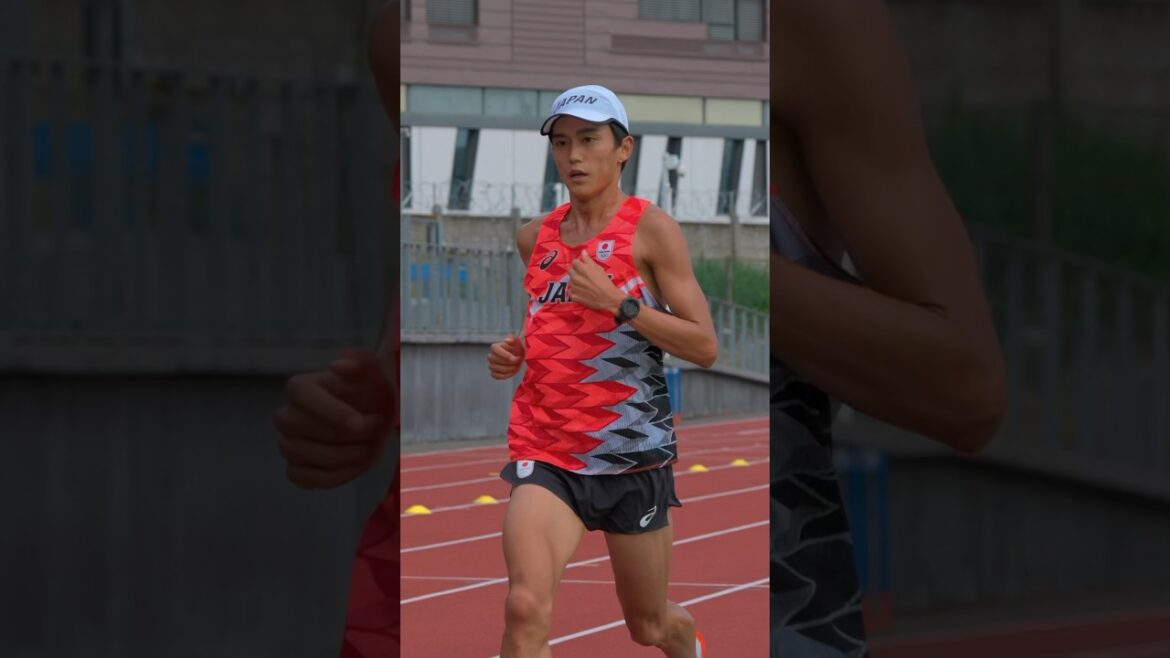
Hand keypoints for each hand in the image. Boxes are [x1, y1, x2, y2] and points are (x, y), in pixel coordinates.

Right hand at [276, 347, 393, 488]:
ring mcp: (287, 443)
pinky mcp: (294, 468)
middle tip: (372, 434)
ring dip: (342, 458)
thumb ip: (360, 365)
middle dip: (344, 436)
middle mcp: (286, 415)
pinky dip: (331, 477)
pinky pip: (303, 478)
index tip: (361, 423)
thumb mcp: (371, 376)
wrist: (370, 419)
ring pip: (304, 455)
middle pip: (304, 429)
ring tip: (366, 450)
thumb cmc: (367, 395)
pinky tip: (353, 467)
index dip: (334, 413)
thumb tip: (339, 365)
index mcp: (299, 387)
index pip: (306, 398)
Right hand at [487, 335, 524, 379]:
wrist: (519, 358)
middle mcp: (491, 356)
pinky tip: (512, 372)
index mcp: (495, 347)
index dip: (505, 355)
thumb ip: (514, 340)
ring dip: (508, 369)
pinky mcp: (493, 373)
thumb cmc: (518, 349)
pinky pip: (496, 376)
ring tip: (516, 366)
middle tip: (518, 361)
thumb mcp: (518, 343)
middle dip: (508, 363)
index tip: (515, 358)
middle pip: (495, 360)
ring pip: (495, 368)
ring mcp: (491, 365)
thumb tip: (507, 340)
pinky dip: (505, 375)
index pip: (495, 350)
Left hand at [569, 251, 622, 312]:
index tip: (583, 266)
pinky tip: (583, 293)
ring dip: (576, 282)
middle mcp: (575, 277)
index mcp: (581, 269)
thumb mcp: (598, 268)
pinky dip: (575, 292)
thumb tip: (582, 251)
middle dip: (576, 272)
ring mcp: (574, 287)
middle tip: (584, 276)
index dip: (579, 263)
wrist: (608, 298)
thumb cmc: (605, 282)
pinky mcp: (574, 296)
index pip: (574, 261)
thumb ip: (588, 259)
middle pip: (570, 270)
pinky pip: (571, 292)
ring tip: (585, 286)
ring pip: (571, 281)